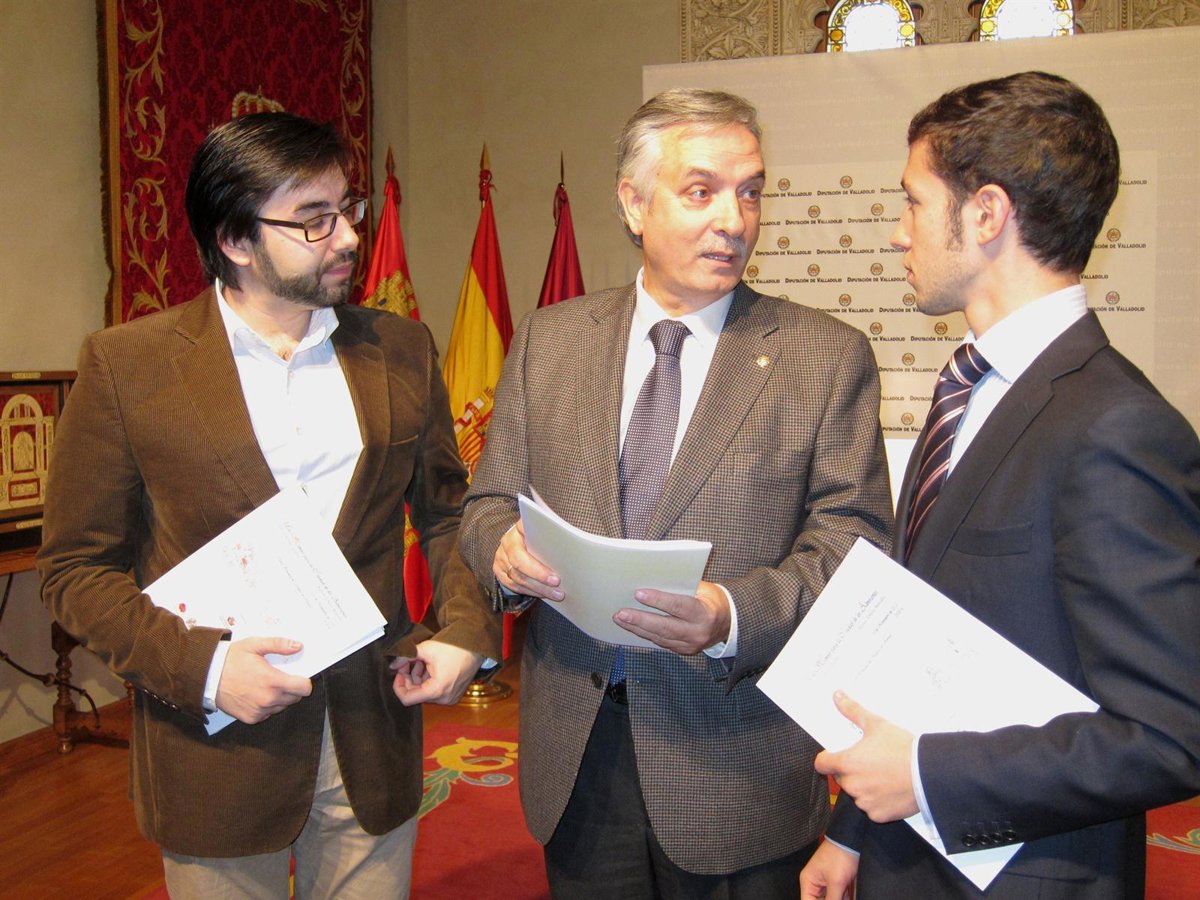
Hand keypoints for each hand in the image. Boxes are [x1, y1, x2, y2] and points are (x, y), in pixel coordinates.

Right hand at [215, 636, 312, 723]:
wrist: (207, 677)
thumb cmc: (230, 660)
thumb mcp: (255, 645)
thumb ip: (278, 644)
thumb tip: (298, 646)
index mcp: (273, 681)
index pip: (304, 689)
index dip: (304, 682)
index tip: (299, 677)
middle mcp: (268, 699)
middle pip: (295, 698)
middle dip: (292, 688)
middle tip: (280, 678)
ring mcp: (259, 711)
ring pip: (282, 706)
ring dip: (280, 698)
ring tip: (266, 685)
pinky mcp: (251, 718)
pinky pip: (267, 714)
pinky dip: (266, 706)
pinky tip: (257, 694)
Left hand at [390, 639, 483, 705]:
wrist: (476, 646)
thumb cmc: (455, 648)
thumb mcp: (426, 649)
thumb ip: (405, 657)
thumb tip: (392, 664)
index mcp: (436, 690)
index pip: (407, 699)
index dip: (398, 685)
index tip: (399, 671)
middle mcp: (444, 699)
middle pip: (416, 695)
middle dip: (409, 678)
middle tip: (408, 662)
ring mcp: (450, 698)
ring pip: (424, 692)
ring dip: (418, 678)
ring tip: (421, 661)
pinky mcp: (453, 694)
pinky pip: (434, 691)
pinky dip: (428, 680)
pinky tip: (429, 666)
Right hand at [492, 521, 562, 600]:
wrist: (520, 543)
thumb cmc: (539, 538)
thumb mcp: (545, 532)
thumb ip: (554, 536)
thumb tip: (574, 546)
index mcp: (520, 528)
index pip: (526, 531)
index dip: (538, 544)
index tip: (554, 558)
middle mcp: (508, 541)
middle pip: (519, 561)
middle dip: (539, 575)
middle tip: (557, 583)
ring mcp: (501, 556)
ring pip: (517, 577)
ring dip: (538, 588)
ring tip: (556, 594)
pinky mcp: (499, 570)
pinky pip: (513, 585)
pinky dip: (529, 592)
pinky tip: (543, 594)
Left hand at [613, 580, 730, 654]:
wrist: (728, 623)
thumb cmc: (712, 600)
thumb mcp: (702, 589)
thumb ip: (681, 587)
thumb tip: (653, 580)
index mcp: (704, 614)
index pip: (678, 606)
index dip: (658, 600)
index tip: (639, 593)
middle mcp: (697, 633)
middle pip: (664, 627)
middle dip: (640, 620)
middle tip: (621, 613)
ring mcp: (690, 645)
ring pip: (659, 637)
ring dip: (637, 628)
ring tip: (620, 619)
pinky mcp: (683, 650)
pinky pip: (660, 643)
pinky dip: (645, 634)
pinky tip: (632, 627)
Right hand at [800, 839, 858, 899]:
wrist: (851, 841)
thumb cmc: (839, 854)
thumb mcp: (836, 882)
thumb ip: (832, 899)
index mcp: (808, 881)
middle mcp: (814, 882)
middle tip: (839, 898)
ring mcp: (825, 882)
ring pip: (829, 899)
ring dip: (838, 898)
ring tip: (843, 892)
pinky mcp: (834, 881)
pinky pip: (837, 895)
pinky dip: (843, 897)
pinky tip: (846, 893)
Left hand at [814, 691, 917, 821]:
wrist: (929, 774)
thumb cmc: (903, 749)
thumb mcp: (876, 724)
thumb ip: (853, 710)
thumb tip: (838, 696)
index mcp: (847, 763)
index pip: (822, 764)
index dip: (827, 758)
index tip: (835, 755)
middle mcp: (852, 784)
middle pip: (841, 778)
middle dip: (850, 771)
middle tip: (869, 762)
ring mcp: (865, 801)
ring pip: (857, 793)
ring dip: (864, 786)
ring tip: (883, 775)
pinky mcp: (878, 815)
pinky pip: (871, 808)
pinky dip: (878, 801)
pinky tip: (890, 789)